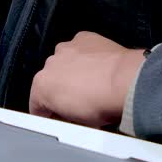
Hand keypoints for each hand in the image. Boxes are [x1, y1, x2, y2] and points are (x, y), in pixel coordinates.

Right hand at [28, 31, 145, 127]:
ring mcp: (67, 48)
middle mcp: (49, 63)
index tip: (60, 118)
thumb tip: (68, 116)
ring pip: (64, 62)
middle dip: (61, 91)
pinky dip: (86, 55)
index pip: (37, 105)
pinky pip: (79, 48)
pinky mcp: (84, 38)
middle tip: (79, 102)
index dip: (49, 115)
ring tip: (91, 82)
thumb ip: (64, 116)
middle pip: (51, 81)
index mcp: (41, 86)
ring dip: (72, 70)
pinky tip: (98, 65)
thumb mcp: (76, 123)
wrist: (124, 82)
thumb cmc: (102, 103)